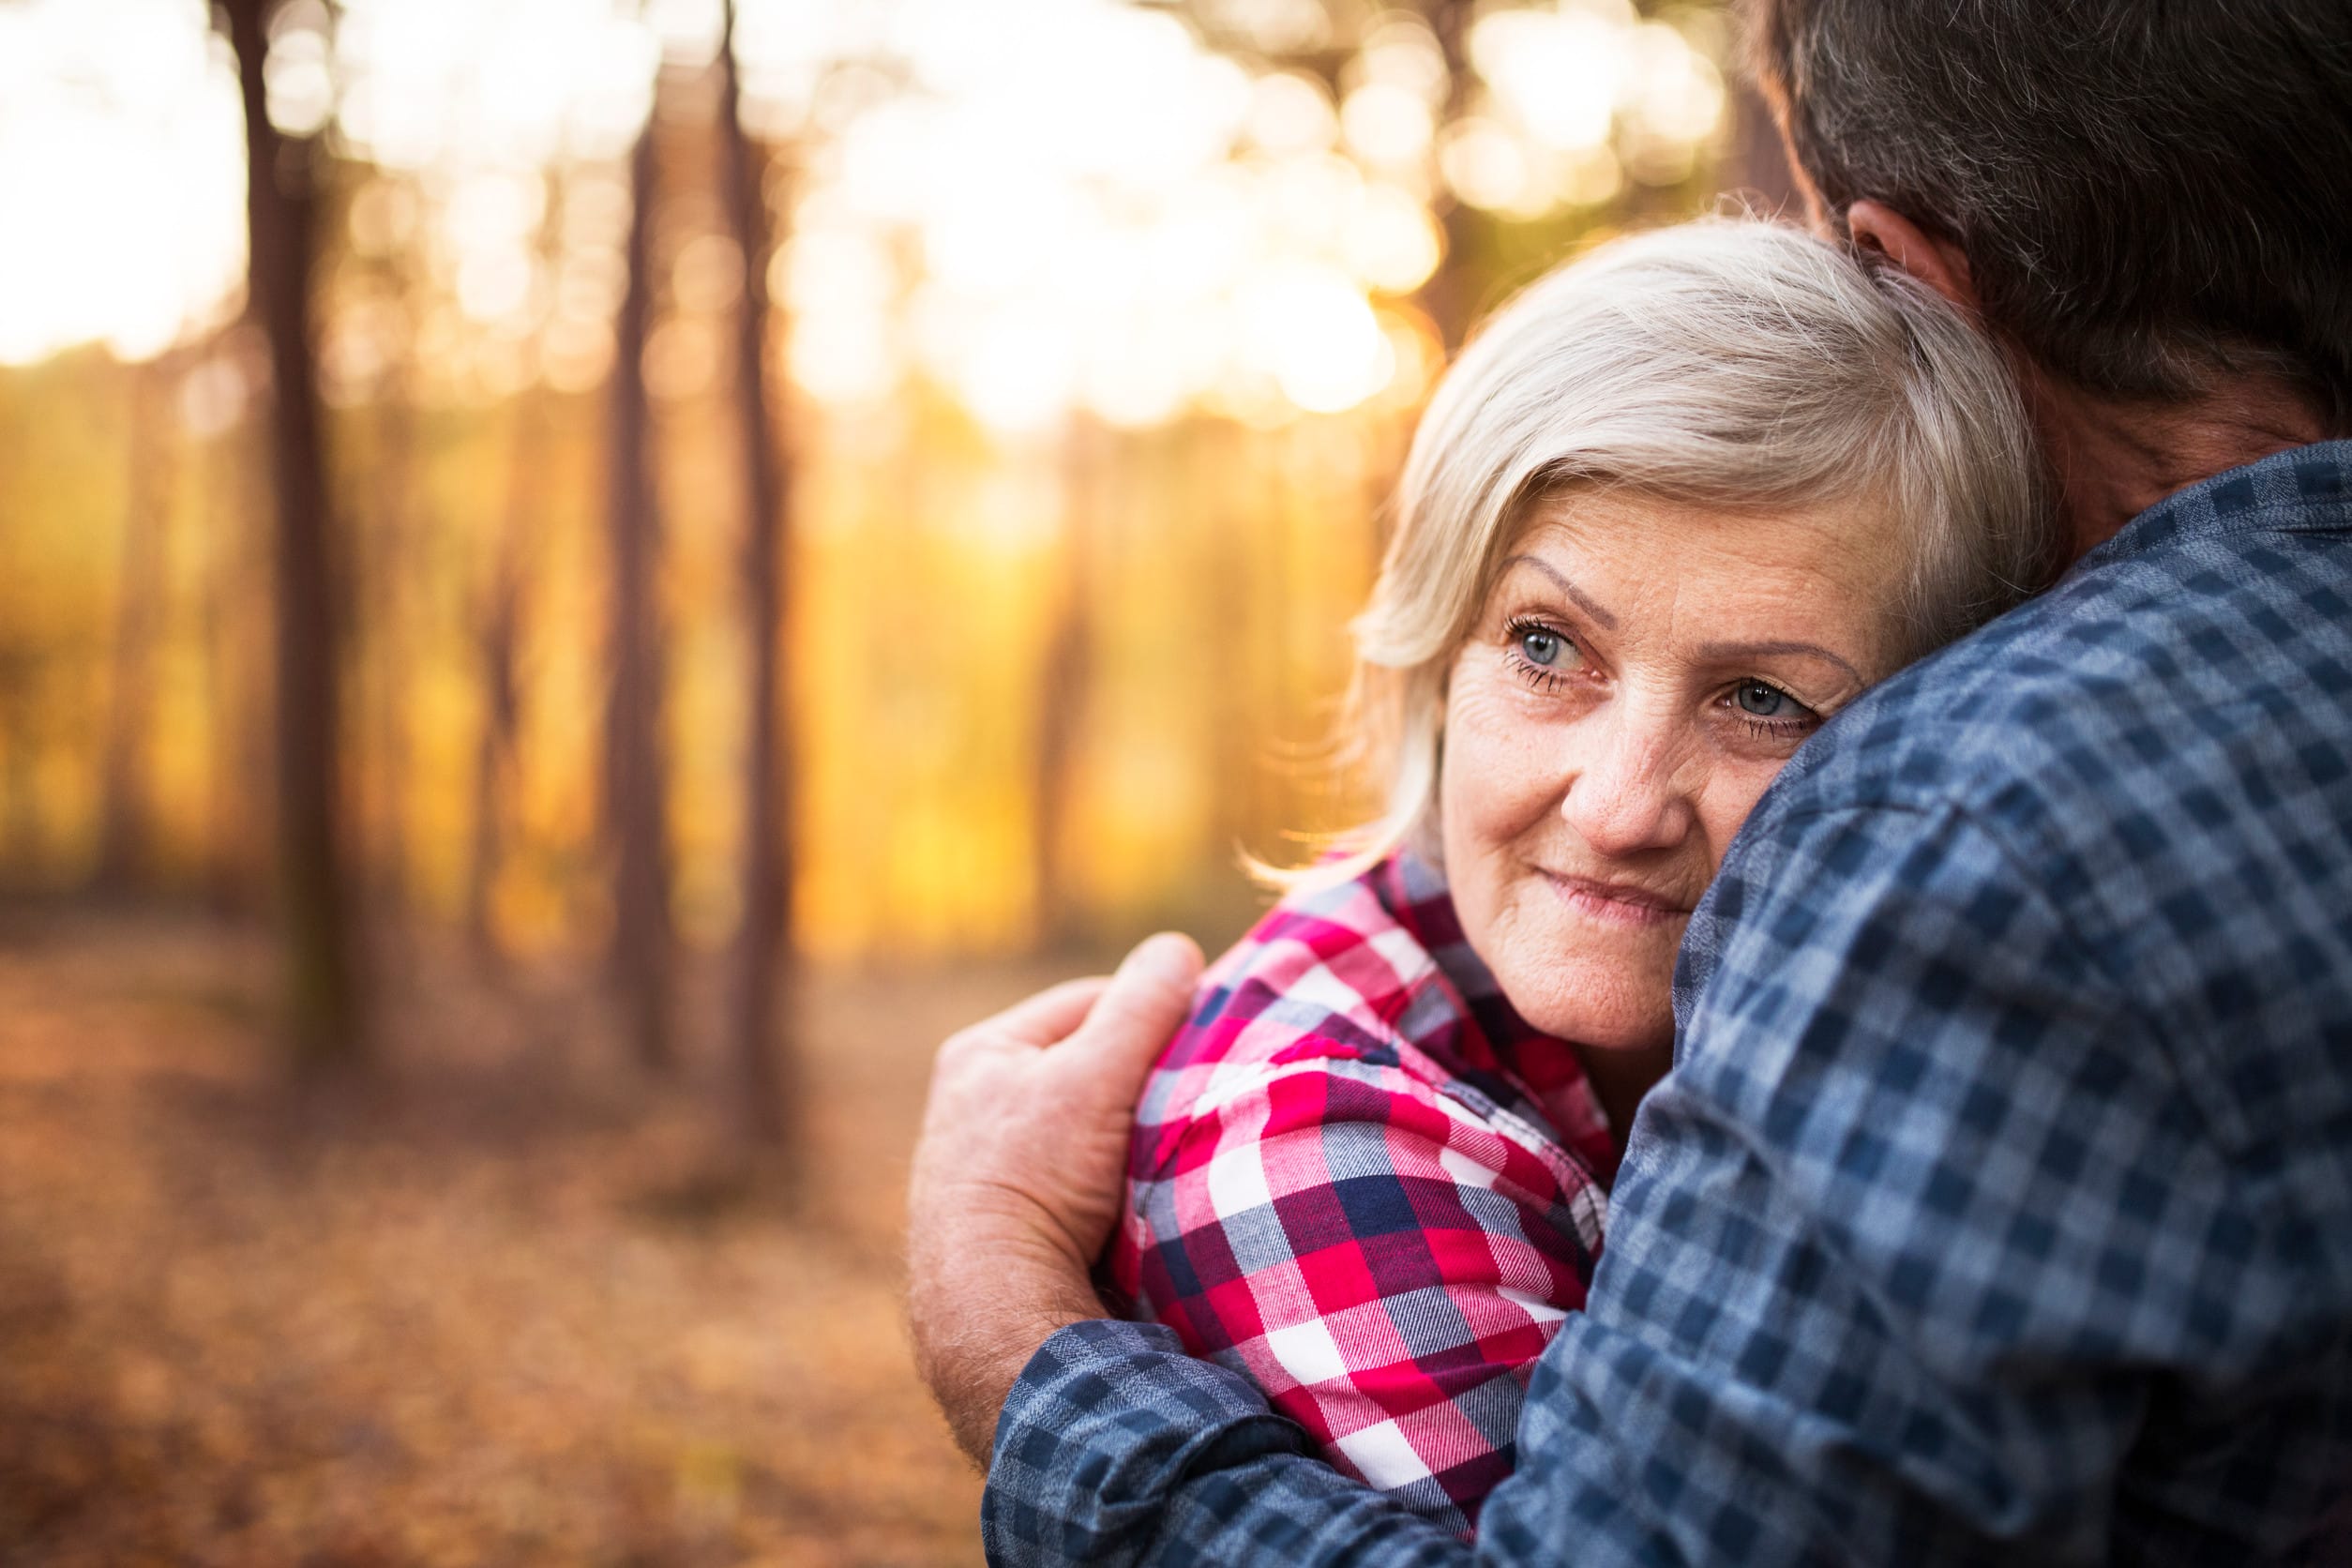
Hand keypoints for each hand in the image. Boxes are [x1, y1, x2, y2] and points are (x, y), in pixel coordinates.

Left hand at [906, 932, 1203, 1463]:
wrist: (989, 1309)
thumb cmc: (1035, 1176)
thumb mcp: (1095, 1074)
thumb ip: (1141, 1008)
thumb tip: (1177, 951)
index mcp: (981, 1054)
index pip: (1089, 1004)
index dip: (1151, 1013)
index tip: (1204, 1034)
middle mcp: (970, 1108)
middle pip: (1086, 1070)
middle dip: (1141, 1080)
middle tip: (1195, 1095)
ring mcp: (983, 1175)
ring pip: (1085, 1133)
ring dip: (1129, 1140)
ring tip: (1174, 1153)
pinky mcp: (1004, 1233)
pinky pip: (1076, 1187)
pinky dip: (1111, 1189)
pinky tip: (1142, 1206)